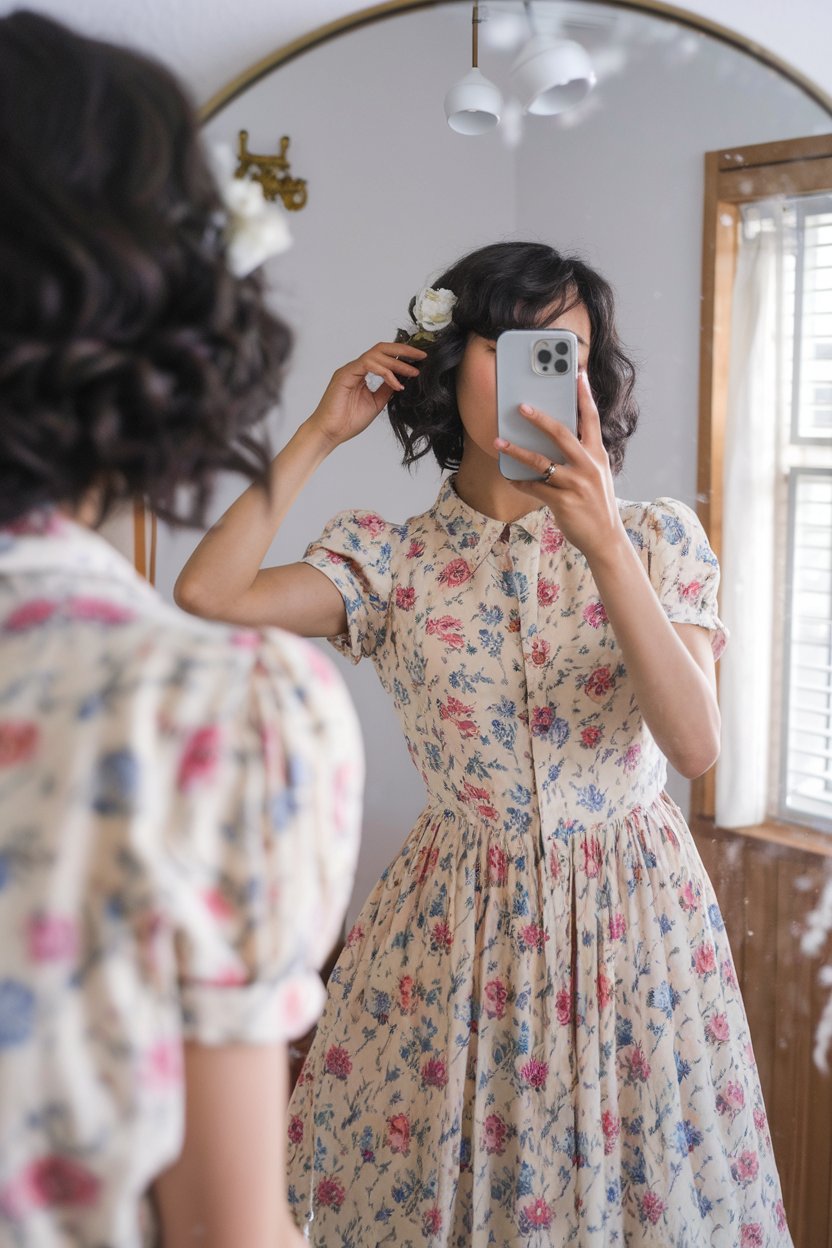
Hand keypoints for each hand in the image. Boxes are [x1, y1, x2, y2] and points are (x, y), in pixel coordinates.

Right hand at [307, 341, 425, 447]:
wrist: (331, 433)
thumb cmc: (348, 421)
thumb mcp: (376, 403)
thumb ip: (386, 389)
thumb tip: (401, 380)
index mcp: (362, 373)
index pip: (383, 356)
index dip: (402, 355)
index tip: (420, 361)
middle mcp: (355, 368)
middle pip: (381, 349)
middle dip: (404, 350)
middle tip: (422, 356)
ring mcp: (350, 369)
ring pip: (377, 355)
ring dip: (397, 362)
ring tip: (413, 372)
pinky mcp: (345, 374)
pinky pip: (368, 364)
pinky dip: (385, 372)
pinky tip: (396, 382)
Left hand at [493, 372, 626, 562]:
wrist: (605, 538)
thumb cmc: (596, 503)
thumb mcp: (596, 474)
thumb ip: (582, 455)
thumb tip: (554, 437)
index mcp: (598, 455)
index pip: (592, 419)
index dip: (584, 395)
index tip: (578, 374)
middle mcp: (588, 466)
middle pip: (561, 434)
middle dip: (540, 418)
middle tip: (521, 406)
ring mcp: (576, 484)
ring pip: (540, 462)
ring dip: (516, 450)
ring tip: (499, 442)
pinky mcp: (563, 502)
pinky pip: (534, 487)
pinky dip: (519, 481)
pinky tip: (509, 476)